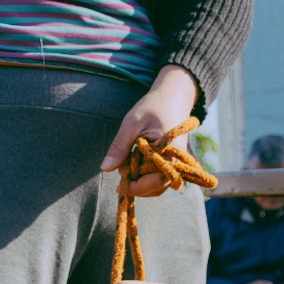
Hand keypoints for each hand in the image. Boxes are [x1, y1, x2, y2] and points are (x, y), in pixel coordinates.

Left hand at [102, 64, 200, 195]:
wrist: (172, 96)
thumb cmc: (153, 107)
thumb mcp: (132, 124)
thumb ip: (120, 147)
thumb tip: (105, 169)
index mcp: (171, 152)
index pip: (157, 180)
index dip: (138, 186)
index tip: (121, 184)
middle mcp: (177, 161)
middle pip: (158, 186)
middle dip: (138, 185)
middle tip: (121, 174)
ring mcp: (176, 162)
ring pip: (159, 184)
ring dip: (142, 182)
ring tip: (126, 169)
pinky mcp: (172, 161)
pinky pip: (160, 176)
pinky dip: (146, 176)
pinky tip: (133, 168)